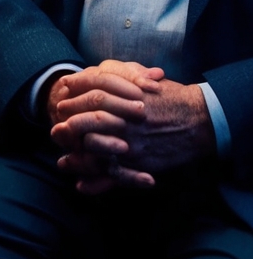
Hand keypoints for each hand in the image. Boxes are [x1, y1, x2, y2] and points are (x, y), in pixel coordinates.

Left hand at [48, 61, 213, 192]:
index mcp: (125, 95)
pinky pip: (114, 174)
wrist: (200, 119)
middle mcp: (126, 118)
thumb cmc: (170, 97)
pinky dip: (97, 183)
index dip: (74, 90)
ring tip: (63, 157)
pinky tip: (82, 186)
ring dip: (75, 153)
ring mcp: (132, 141)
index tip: (63, 91)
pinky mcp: (141, 161)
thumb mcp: (143, 79)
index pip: (91, 89)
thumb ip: (119, 74)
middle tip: (59, 123)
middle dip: (70, 121)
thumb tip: (92, 72)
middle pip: (88, 118)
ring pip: (95, 147)